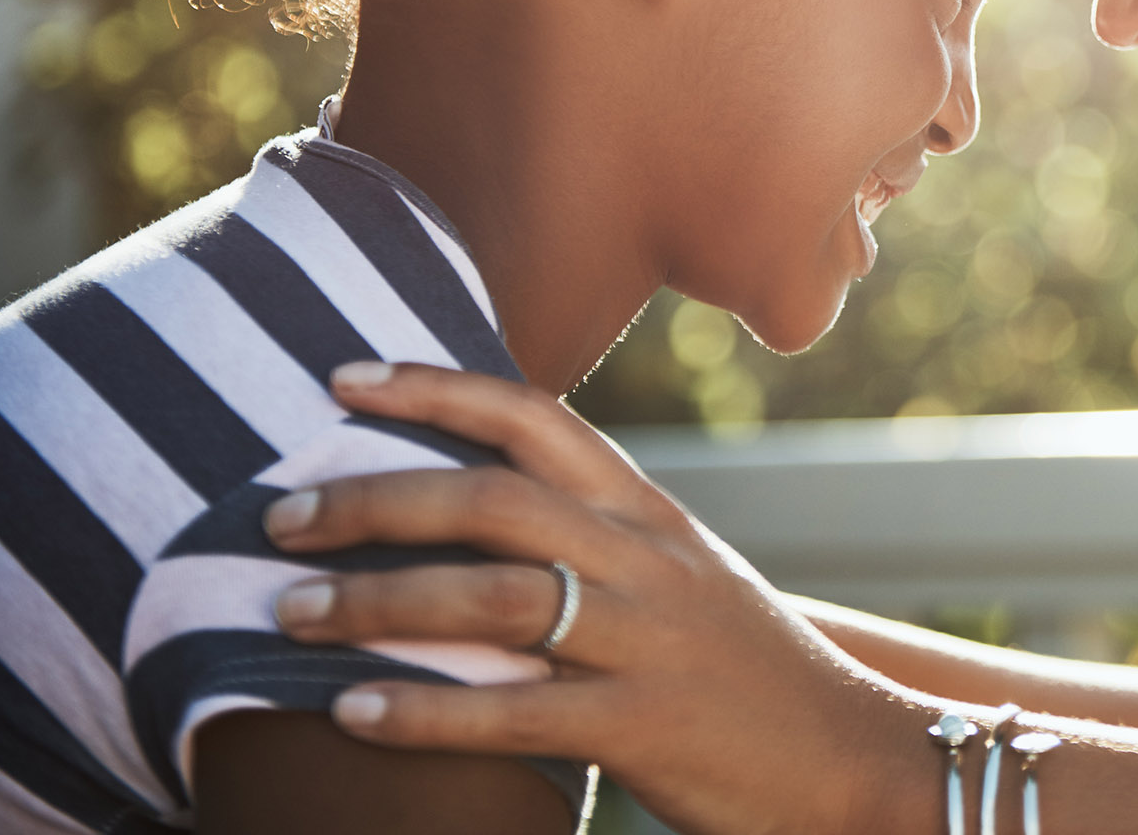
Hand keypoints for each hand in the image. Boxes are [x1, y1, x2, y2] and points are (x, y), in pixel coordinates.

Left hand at [264, 363, 929, 834]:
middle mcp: (649, 558)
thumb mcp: (686, 580)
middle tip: (281, 514)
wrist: (857, 758)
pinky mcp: (645, 727)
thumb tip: (481, 515)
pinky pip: (514, 712)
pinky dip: (422, 711)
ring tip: (290, 612)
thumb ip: (600, 540)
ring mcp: (649, 640)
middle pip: (494, 498)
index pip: (537, 418)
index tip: (345, 379)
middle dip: (374, 497)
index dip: (437, 387)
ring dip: (376, 600)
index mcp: (653, 513)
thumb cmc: (750, 674)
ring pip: (494, 597)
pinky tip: (349, 714)